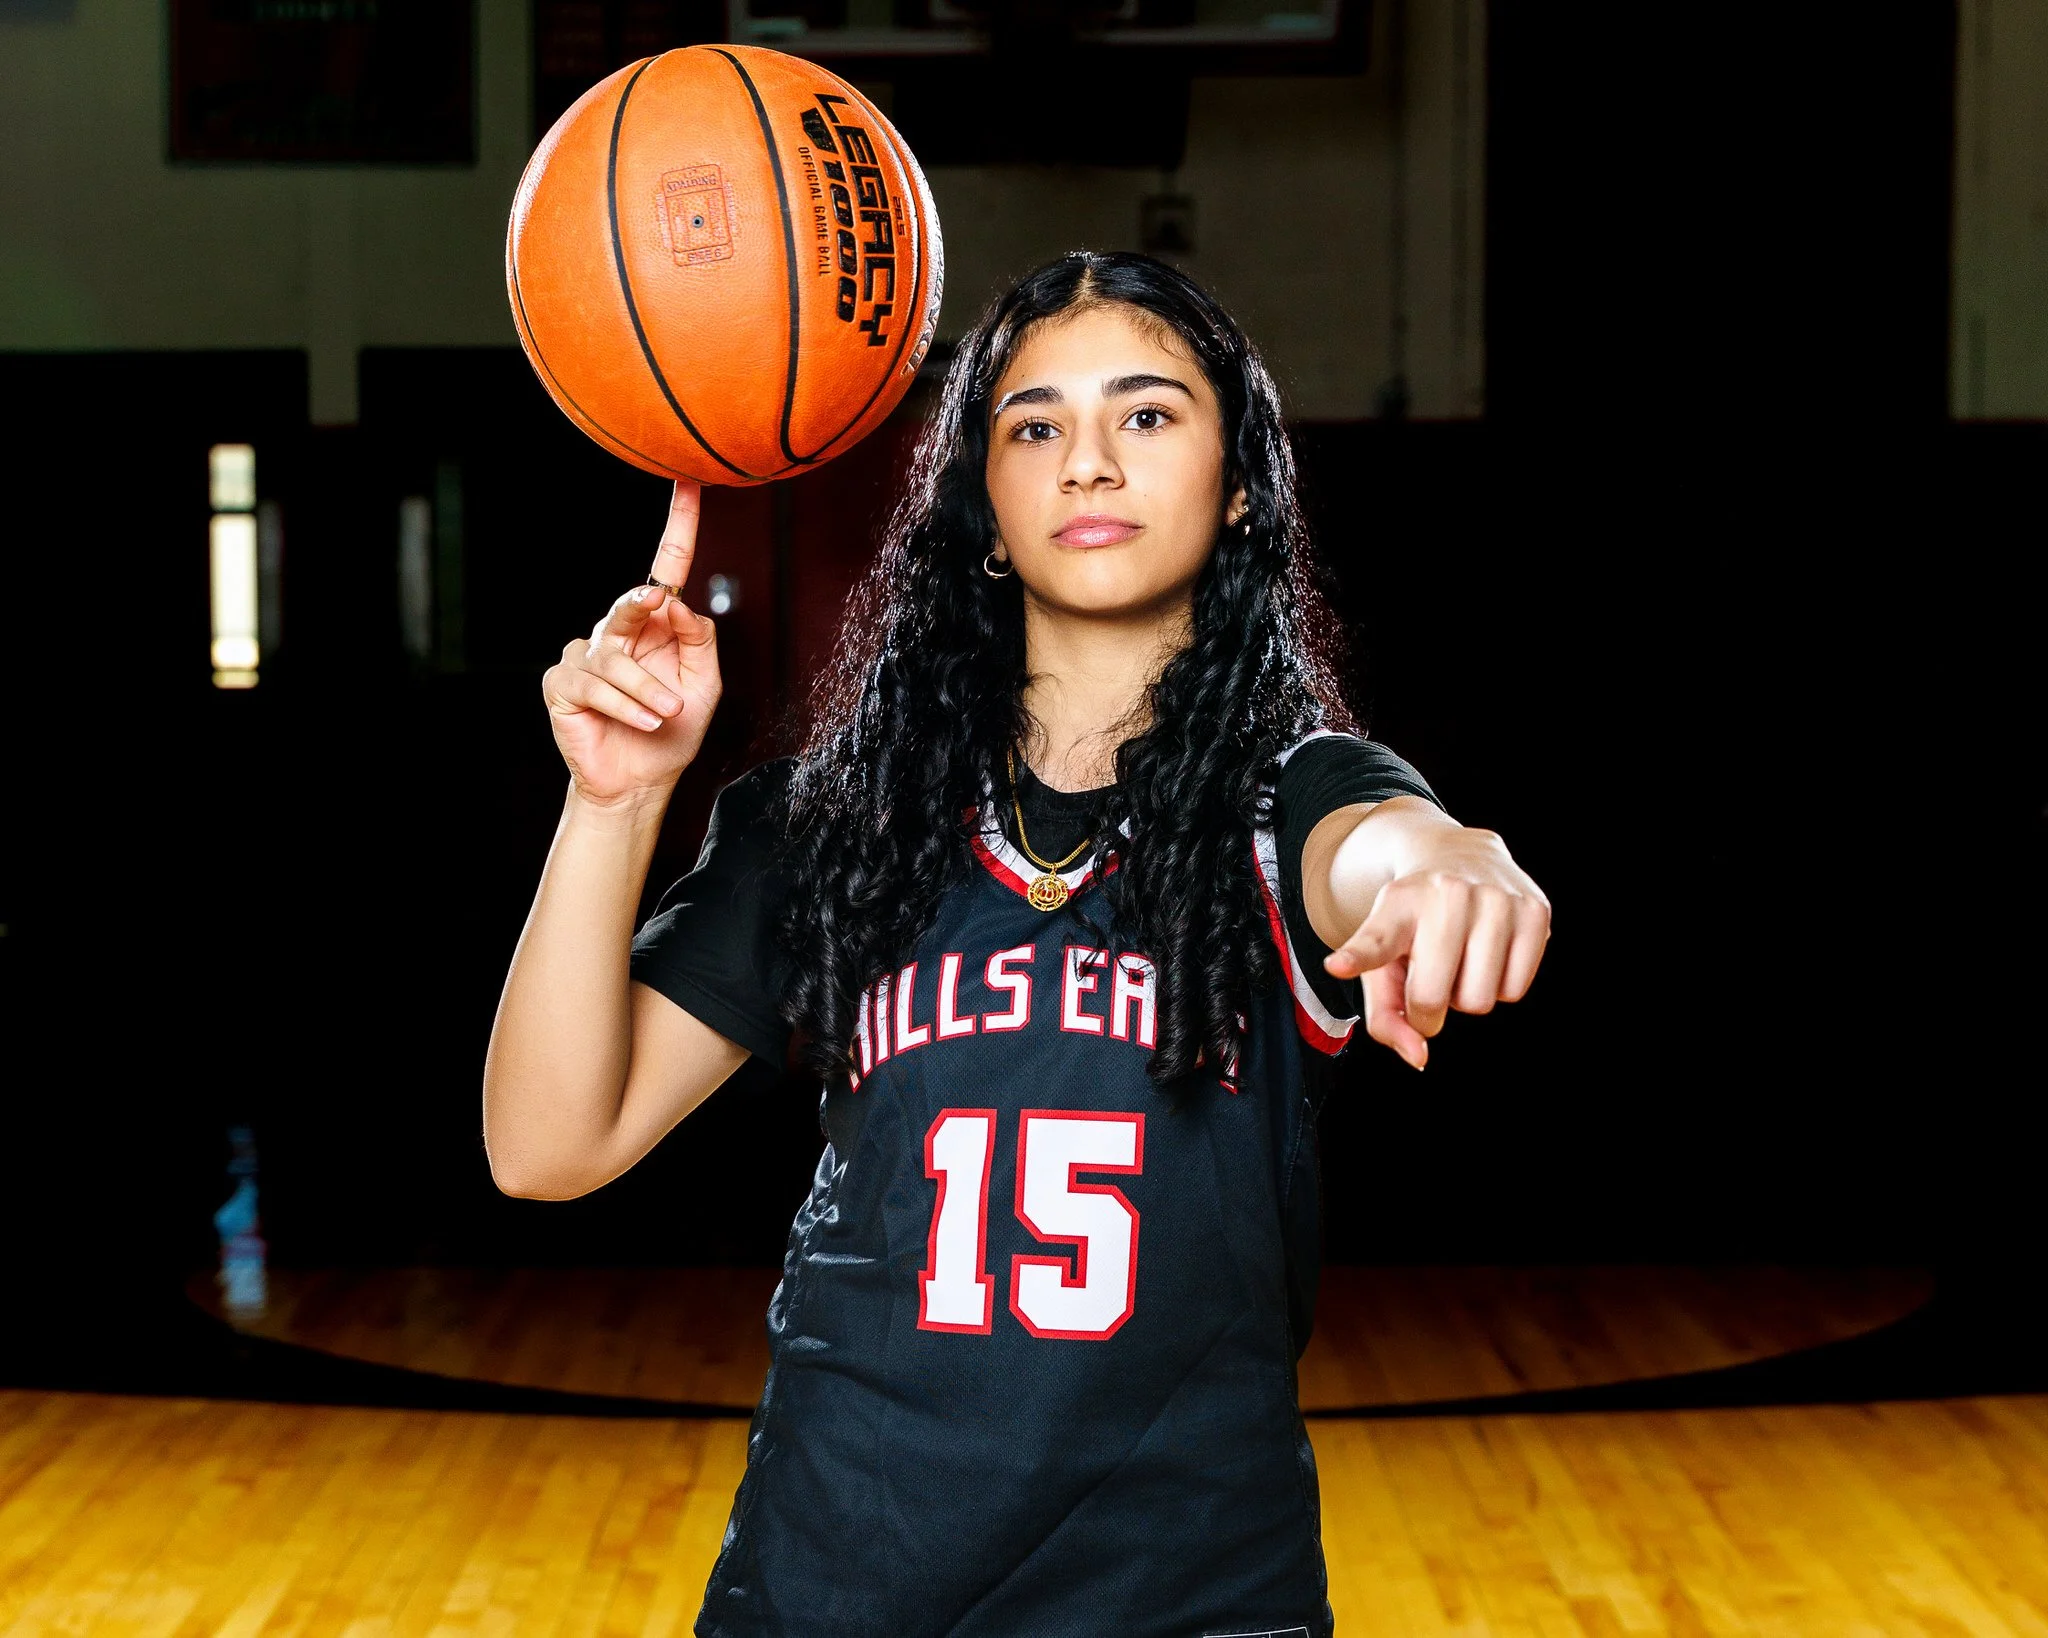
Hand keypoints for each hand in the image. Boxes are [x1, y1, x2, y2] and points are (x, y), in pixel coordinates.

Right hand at [541, 482, 721, 807]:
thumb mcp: (704, 685)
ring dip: (648, 689)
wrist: (639, 781)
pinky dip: (624, 704)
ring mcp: (586, 653)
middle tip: (658, 602)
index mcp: (656, 625)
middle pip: (633, 601)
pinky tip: (642, 722)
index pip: (666, 566)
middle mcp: (619, 631)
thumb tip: (673, 597)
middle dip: (645, 607)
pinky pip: (594, 681)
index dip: (679, 525)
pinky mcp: (562, 682)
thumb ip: (697, 638)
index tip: (691, 481)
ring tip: (666, 714)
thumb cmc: (671, 731)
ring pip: (617, 654)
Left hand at [1322, 827, 1550, 1070]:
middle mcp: (1448, 894)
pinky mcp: (1535, 910)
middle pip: (1432, 997)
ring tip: (1459, 958)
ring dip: (1465, 995)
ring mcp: (1496, 898)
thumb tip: (1419, 1056)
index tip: (1338, 965)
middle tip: (1426, 978)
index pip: (1378, 938)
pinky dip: (1499, 986)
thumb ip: (1385, 1016)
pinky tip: (1488, 954)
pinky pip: (1515, 990)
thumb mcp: (1384, 960)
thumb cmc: (1415, 921)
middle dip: (1426, 1007)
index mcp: (1399, 904)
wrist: (1460, 854)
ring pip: (1479, 1000)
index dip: (1359, 956)